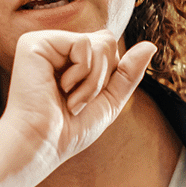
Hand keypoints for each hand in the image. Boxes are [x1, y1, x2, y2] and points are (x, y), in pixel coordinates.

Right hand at [0, 29, 155, 186]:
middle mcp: (56, 47)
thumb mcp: (109, 102)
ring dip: (93, 80)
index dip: (109, 77)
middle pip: (107, 41)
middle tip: (78, 102)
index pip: (109, 48)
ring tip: (70, 100)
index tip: (85, 102)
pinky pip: (83, 43)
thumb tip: (151, 45)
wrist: (41, 144)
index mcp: (69, 58)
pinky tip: (61, 88)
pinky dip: (82, 72)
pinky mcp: (34, 42)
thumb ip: (128, 73)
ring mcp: (45, 42)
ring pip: (99, 42)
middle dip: (103, 78)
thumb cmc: (68, 130)